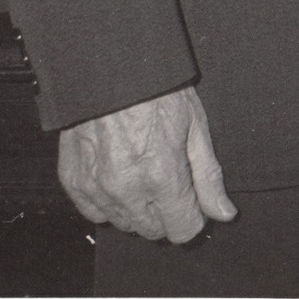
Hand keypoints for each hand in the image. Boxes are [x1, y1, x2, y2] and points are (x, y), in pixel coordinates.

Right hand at [57, 85, 237, 242]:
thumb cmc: (157, 90)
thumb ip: (208, 176)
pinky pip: (95, 212)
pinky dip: (109, 202)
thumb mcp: (195, 126)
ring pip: (125, 224)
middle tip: (169, 179)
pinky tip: (119, 176)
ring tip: (143, 171)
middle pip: (154, 231)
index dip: (193, 217)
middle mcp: (127, 189)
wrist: (109, 67)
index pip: (182, 230)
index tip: (193, 201)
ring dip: (139, 209)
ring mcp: (96, 188)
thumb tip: (224, 213)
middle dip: (167, 212)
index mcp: (162, 176)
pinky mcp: (74, 181)